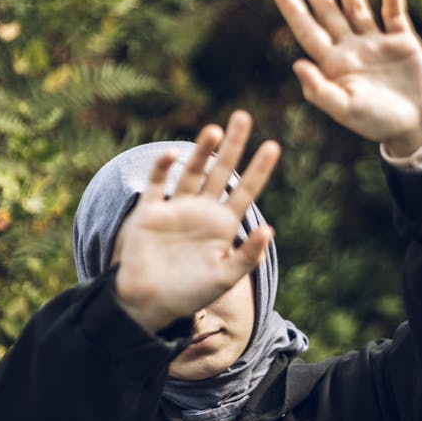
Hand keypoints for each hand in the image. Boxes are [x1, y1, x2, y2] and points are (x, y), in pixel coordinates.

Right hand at [113, 111, 279, 330]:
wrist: (148, 304)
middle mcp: (202, 211)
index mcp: (223, 225)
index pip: (246, 190)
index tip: (273, 145)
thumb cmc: (189, 294)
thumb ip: (247, 256)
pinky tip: (172, 155)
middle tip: (243, 116)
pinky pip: (157, 185)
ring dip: (202, 151)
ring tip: (214, 129)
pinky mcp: (150, 212)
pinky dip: (163, 169)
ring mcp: (176, 209)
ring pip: (192, 172)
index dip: (259, 169)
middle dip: (232, 145)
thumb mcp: (225, 278)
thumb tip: (269, 229)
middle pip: (221, 171)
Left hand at [273, 0, 421, 154]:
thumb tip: (298, 65)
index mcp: (334, 65)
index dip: (295, 11)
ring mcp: (377, 44)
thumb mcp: (345, 109)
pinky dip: (393, 4)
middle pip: (329, 13)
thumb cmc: (377, 123)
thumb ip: (320, 90)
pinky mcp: (403, 43)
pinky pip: (396, 17)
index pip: (309, 32)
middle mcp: (352, 50)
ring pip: (359, 10)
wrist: (417, 128)